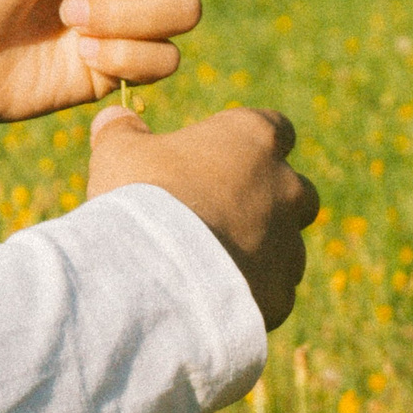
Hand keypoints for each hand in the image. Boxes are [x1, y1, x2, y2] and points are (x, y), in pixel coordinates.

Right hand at [89, 104, 320, 328]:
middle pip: (296, 191)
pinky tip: (213, 297)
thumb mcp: (119, 152)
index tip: (224, 157)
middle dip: (269, 200)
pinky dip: (251, 291)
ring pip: (288, 246)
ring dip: (260, 250)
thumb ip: (123, 131)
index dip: (251, 143)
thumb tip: (115, 115)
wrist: (154, 277)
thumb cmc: (140, 199)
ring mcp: (290, 243)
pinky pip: (274, 289)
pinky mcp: (282, 291)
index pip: (275, 128)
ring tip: (210, 264)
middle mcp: (286, 188)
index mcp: (254, 139)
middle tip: (222, 213)